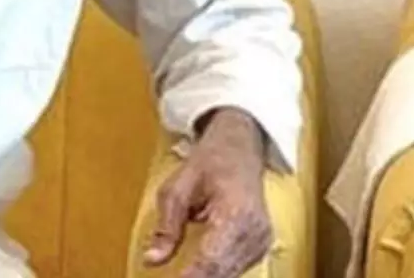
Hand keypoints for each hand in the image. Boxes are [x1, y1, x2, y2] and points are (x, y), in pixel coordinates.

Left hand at [142, 108, 272, 277]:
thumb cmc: (210, 162)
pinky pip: (237, 270)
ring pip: (230, 275)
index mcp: (235, 213)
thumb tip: (152, 259)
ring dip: (205, 277)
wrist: (239, 148)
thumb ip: (166, 227)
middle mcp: (254, 230)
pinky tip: (196, 273)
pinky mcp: (260, 246)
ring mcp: (261, 240)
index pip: (211, 259)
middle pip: (221, 272)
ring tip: (180, 275)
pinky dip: (216, 274)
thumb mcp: (176, 188)